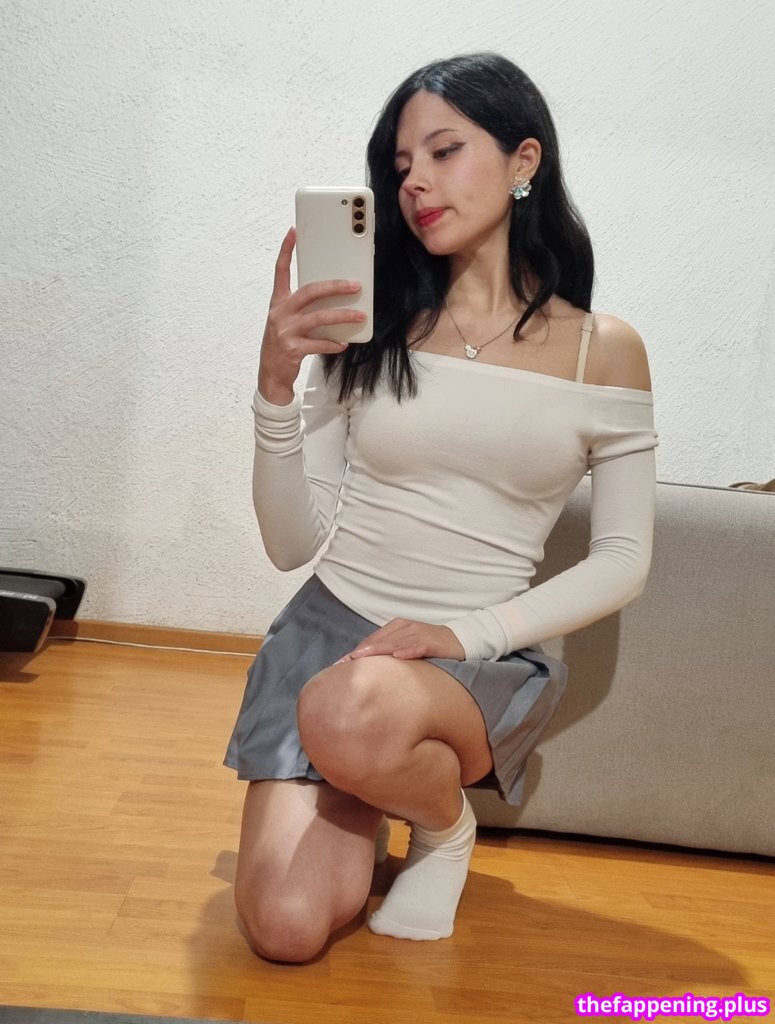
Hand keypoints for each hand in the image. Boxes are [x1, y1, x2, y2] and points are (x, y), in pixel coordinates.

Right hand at [257, 227, 366, 403]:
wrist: (270, 374)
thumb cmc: (283, 343)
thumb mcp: (286, 321)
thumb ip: (302, 308)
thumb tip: (331, 297)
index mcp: (278, 302)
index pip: (280, 271)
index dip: (286, 251)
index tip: (293, 232)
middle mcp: (279, 313)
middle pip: (309, 292)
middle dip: (334, 287)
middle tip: (355, 285)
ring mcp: (285, 331)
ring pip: (318, 318)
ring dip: (342, 316)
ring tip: (360, 316)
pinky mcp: (292, 349)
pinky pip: (318, 344)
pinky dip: (333, 344)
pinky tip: (343, 344)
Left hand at [338, 618, 465, 661]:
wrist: (460, 641)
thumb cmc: (430, 648)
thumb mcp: (406, 648)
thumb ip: (389, 654)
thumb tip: (368, 671)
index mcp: (397, 627)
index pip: (372, 640)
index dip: (356, 652)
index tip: (339, 664)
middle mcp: (405, 627)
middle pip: (379, 640)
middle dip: (360, 652)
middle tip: (343, 665)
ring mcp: (419, 633)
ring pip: (394, 642)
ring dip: (378, 651)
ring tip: (361, 659)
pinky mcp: (432, 641)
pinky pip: (418, 645)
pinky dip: (408, 650)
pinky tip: (398, 656)